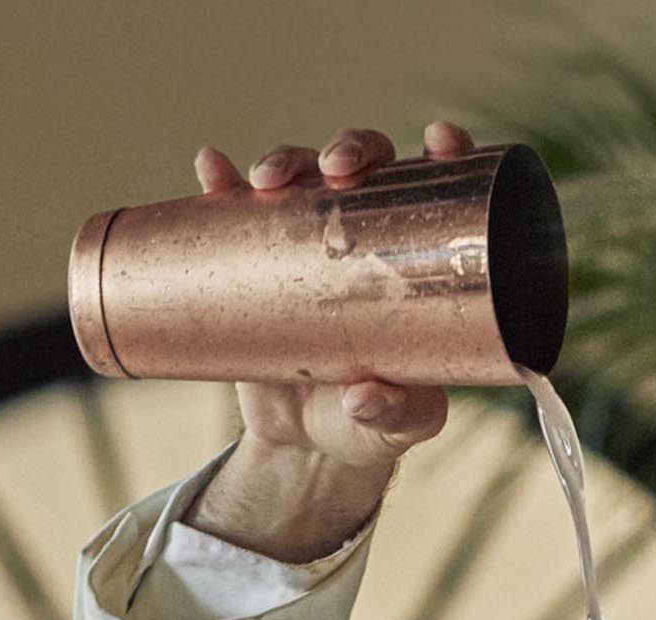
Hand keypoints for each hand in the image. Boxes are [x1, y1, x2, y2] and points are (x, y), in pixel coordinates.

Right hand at [184, 120, 473, 561]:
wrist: (306, 444)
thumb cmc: (371, 425)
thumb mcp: (395, 426)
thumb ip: (393, 413)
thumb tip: (363, 396)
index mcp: (417, 256)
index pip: (437, 188)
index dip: (445, 151)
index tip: (439, 139)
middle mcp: (365, 231)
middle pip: (363, 163)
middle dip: (351, 148)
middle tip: (336, 169)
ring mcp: (307, 239)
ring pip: (300, 174)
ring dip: (285, 160)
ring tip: (266, 182)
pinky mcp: (256, 256)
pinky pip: (235, 209)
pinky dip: (221, 184)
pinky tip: (211, 169)